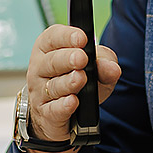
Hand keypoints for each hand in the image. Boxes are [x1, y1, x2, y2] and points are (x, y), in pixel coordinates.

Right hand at [24, 25, 120, 152]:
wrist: (69, 115)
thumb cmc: (80, 82)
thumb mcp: (96, 68)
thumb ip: (105, 64)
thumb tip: (113, 68)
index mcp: (49, 49)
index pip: (53, 37)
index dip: (67, 36)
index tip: (82, 38)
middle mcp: (40, 68)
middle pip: (52, 61)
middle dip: (67, 59)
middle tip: (81, 58)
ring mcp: (40, 92)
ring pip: (53, 86)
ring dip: (67, 82)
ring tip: (80, 78)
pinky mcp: (45, 114)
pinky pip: (53, 109)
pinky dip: (63, 106)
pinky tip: (73, 101)